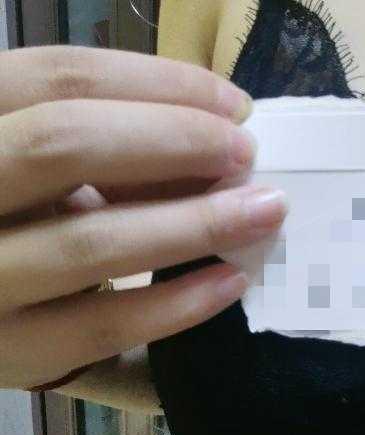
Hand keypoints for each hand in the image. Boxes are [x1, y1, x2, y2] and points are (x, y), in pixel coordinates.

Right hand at [0, 46, 285, 390]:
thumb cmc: (21, 218)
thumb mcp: (43, 167)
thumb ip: (102, 149)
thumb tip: (216, 143)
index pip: (53, 78)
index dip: (155, 83)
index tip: (233, 103)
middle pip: (62, 144)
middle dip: (174, 141)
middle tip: (245, 152)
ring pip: (91, 241)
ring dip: (196, 222)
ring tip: (264, 211)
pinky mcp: (12, 350)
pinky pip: (105, 326)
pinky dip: (177, 302)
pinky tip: (231, 281)